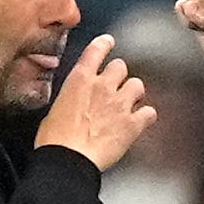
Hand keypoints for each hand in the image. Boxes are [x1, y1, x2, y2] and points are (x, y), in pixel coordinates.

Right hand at [32, 33, 155, 170]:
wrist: (68, 160)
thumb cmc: (54, 140)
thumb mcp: (54, 110)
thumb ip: (70, 99)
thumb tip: (74, 103)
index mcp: (81, 80)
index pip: (97, 50)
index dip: (105, 44)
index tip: (108, 42)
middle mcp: (103, 86)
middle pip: (120, 66)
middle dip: (118, 76)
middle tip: (114, 87)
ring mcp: (121, 104)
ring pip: (137, 85)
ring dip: (133, 92)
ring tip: (128, 103)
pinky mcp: (132, 125)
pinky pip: (149, 112)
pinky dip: (146, 116)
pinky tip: (141, 121)